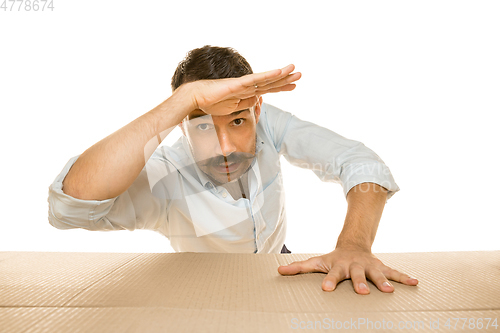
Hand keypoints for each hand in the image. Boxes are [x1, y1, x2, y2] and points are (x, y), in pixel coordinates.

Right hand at [183, 64, 300, 115]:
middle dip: (286, 79)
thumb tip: (258, 100)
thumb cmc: (211, 102)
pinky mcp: (238, 84)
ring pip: (266, 79)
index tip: (293, 86)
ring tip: (295, 70)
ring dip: (281, 75)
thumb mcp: (233, 107)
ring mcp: (243, 84)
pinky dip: (268, 76)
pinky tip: (279, 72)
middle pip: (270, 83)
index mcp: (246, 92)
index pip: (267, 89)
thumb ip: (246, 103)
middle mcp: (247, 86)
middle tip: (300, 75)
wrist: (196, 98)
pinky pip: (256, 79)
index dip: (280, 87)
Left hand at [278, 247, 418, 293]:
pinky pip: (394, 272)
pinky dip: (404, 277)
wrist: (353, 245)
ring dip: (384, 282)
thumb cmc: (333, 259)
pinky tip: (416, 283)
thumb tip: (279, 271)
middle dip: (360, 283)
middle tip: (362, 291)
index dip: (329, 281)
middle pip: (357, 275)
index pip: (332, 274)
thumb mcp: (316, 262)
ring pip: (378, 274)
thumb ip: (299, 267)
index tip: (326, 289)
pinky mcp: (381, 267)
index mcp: (338, 266)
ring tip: (390, 291)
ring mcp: (370, 266)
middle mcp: (355, 266)